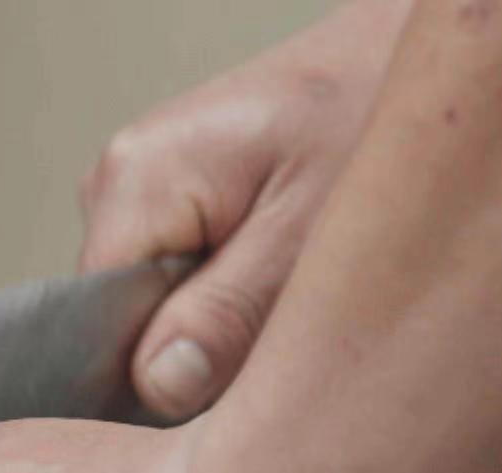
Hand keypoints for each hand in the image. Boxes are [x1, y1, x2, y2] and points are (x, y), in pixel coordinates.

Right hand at [84, 0, 408, 418]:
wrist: (403, 55)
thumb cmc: (374, 111)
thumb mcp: (310, 233)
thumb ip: (226, 315)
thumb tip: (155, 388)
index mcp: (135, 182)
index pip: (98, 326)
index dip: (155, 372)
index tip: (226, 377)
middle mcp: (118, 179)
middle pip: (122, 319)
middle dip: (197, 344)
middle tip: (279, 324)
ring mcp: (140, 186)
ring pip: (151, 304)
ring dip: (217, 318)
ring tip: (284, 282)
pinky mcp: (169, 194)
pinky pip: (177, 276)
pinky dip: (227, 291)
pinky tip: (274, 267)